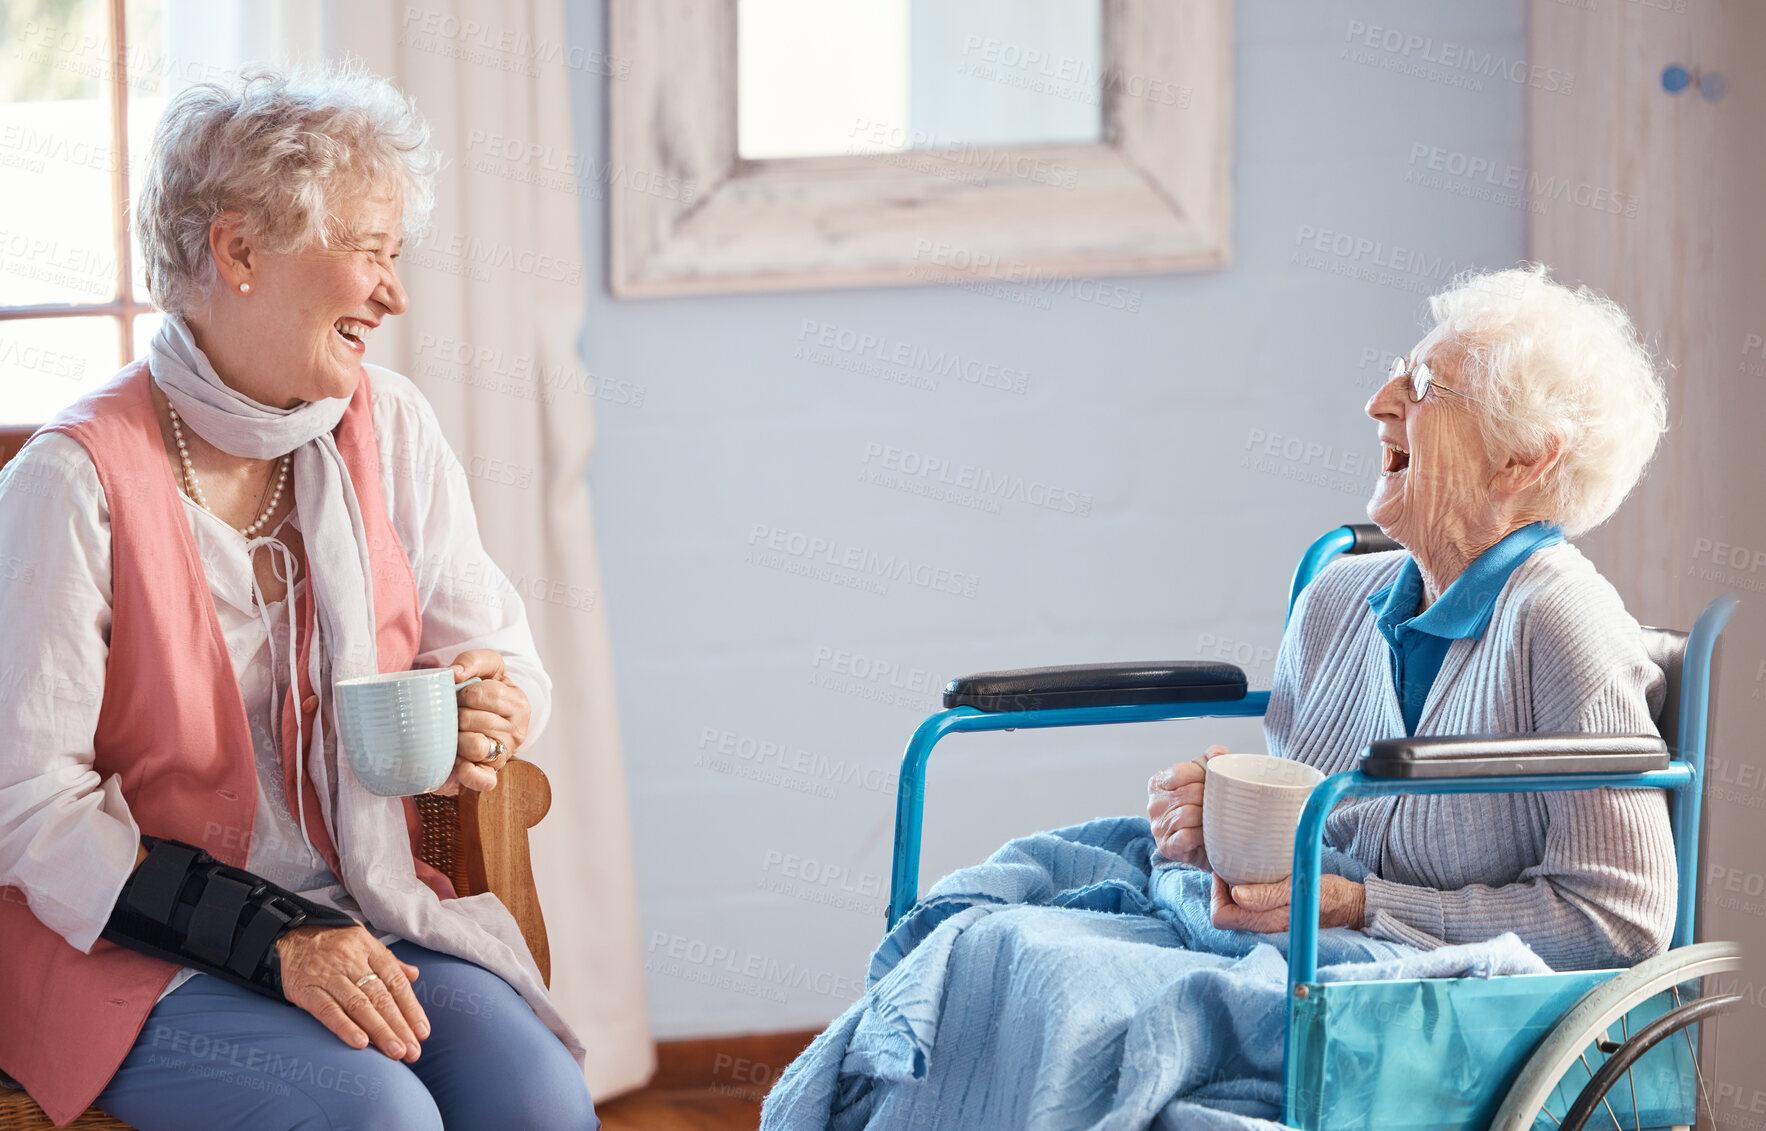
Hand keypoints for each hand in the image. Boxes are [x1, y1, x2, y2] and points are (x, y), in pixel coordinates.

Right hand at [276, 925, 428, 1060]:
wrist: (290, 934)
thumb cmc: (333, 942)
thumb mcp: (364, 942)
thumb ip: (389, 962)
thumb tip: (414, 976)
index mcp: (369, 949)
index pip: (395, 982)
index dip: (411, 1008)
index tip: (423, 1032)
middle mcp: (351, 961)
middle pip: (381, 997)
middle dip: (400, 1026)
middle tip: (413, 1051)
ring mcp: (328, 976)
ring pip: (358, 1005)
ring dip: (380, 1031)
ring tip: (396, 1051)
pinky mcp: (306, 990)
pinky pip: (327, 1010)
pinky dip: (345, 1027)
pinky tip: (360, 1043)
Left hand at [434, 649, 530, 795]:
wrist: (486, 719)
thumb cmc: (483, 692)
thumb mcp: (485, 668)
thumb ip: (472, 660)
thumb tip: (453, 673)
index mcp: (518, 702)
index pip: (478, 693)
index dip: (461, 693)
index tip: (461, 695)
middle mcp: (517, 731)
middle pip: (471, 719)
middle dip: (455, 716)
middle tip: (455, 716)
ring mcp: (504, 754)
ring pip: (474, 746)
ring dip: (456, 739)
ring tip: (456, 735)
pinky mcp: (491, 775)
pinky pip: (483, 780)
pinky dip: (468, 773)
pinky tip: (458, 764)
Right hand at [1147, 745, 1227, 866]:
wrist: (1203, 846)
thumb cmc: (1202, 809)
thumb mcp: (1203, 781)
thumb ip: (1210, 761)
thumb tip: (1217, 754)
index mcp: (1159, 782)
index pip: (1182, 771)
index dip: (1203, 777)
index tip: (1214, 785)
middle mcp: (1154, 803)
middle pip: (1189, 793)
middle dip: (1209, 799)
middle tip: (1219, 805)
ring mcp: (1158, 825)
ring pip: (1189, 814)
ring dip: (1207, 818)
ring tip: (1214, 820)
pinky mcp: (1167, 846)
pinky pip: (1188, 836)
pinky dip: (1201, 835)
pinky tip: (1206, 835)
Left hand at [1210, 873, 1365, 932]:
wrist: (1352, 905)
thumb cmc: (1327, 895)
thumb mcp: (1298, 889)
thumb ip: (1267, 895)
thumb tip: (1235, 895)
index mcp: (1265, 923)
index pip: (1220, 917)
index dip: (1217, 894)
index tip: (1226, 871)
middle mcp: (1263, 927)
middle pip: (1226, 912)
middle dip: (1223, 889)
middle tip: (1233, 866)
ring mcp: (1269, 923)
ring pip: (1237, 909)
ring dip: (1235, 888)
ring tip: (1246, 868)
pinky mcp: (1276, 916)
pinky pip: (1251, 906)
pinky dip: (1248, 891)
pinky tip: (1258, 875)